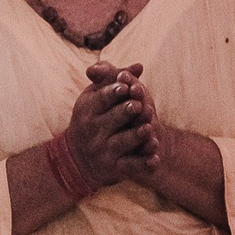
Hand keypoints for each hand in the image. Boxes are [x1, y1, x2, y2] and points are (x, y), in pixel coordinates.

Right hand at [65, 62, 156, 186]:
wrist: (80, 159)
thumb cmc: (94, 117)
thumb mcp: (96, 95)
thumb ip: (116, 78)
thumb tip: (139, 66)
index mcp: (88, 110)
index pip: (100, 100)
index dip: (112, 93)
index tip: (124, 86)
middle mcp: (93, 131)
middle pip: (111, 121)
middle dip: (125, 112)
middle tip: (138, 105)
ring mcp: (104, 151)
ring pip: (121, 143)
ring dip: (136, 136)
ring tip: (148, 128)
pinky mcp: (115, 168)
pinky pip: (130, 166)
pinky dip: (143, 164)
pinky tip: (155, 158)